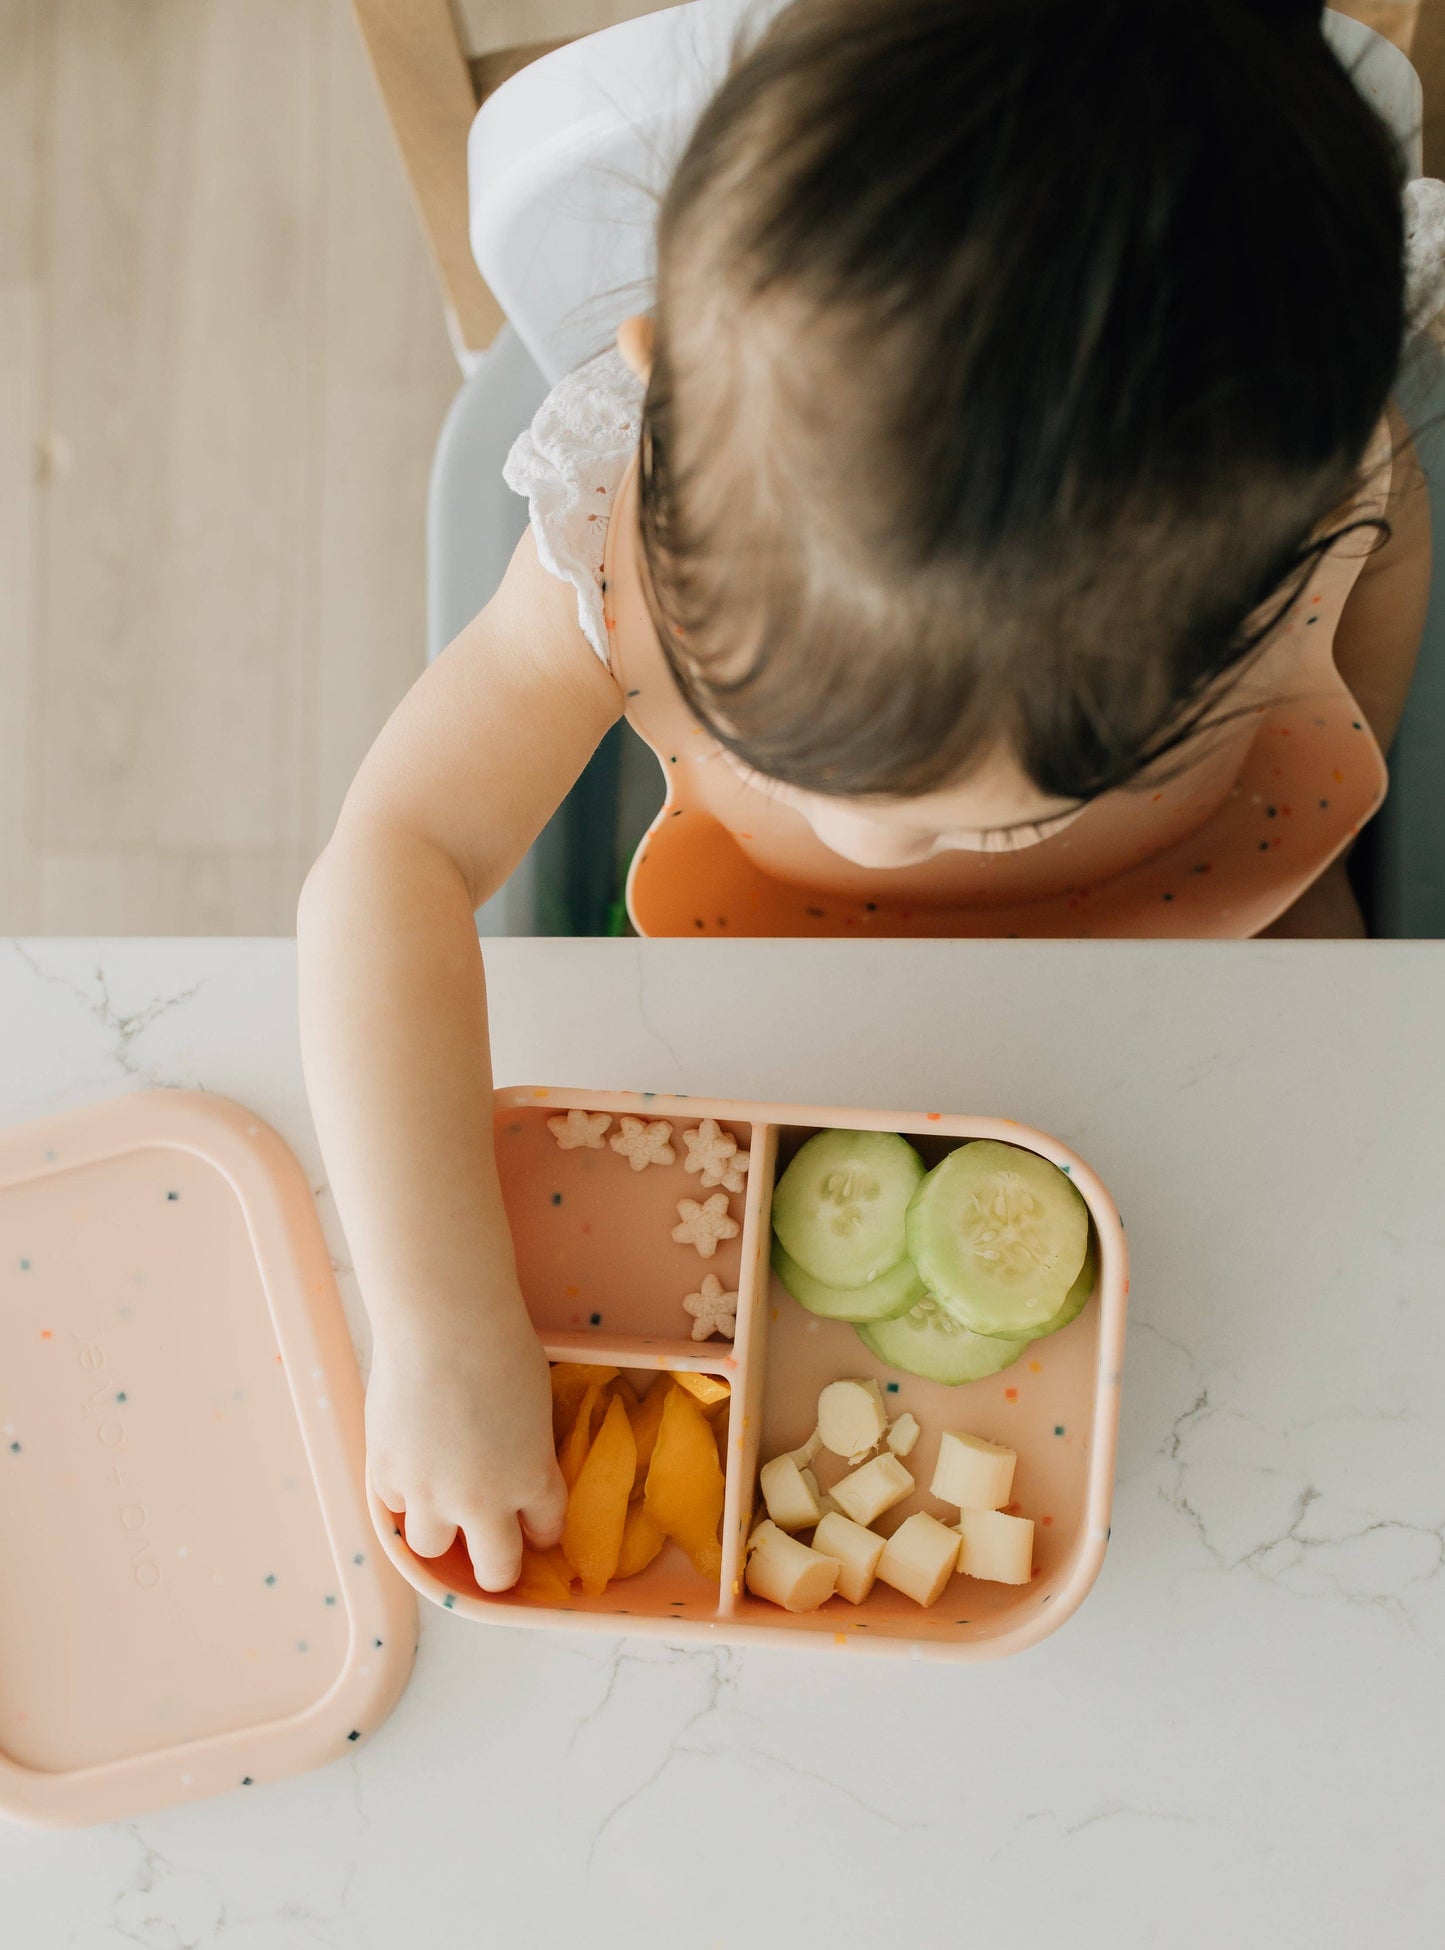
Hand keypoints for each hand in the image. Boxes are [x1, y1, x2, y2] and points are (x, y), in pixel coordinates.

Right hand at [366, 1311, 565, 1590]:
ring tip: (439, 1502)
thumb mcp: (534, 1406)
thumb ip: (524, 1447)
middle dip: (497, 1569)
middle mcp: (484, 1501)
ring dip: (440, 1529)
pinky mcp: (387, 1475)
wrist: (444, 1324)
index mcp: (533, 1478)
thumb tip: (510, 1462)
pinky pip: (394, 1504)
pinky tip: (408, 1460)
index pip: (546, 1530)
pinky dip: (402, 1490)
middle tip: (492, 1554)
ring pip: (432, 1548)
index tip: (535, 1525)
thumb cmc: (501, 1346)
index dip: (541, 1529)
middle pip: (495, 1570)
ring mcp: (430, 1494)